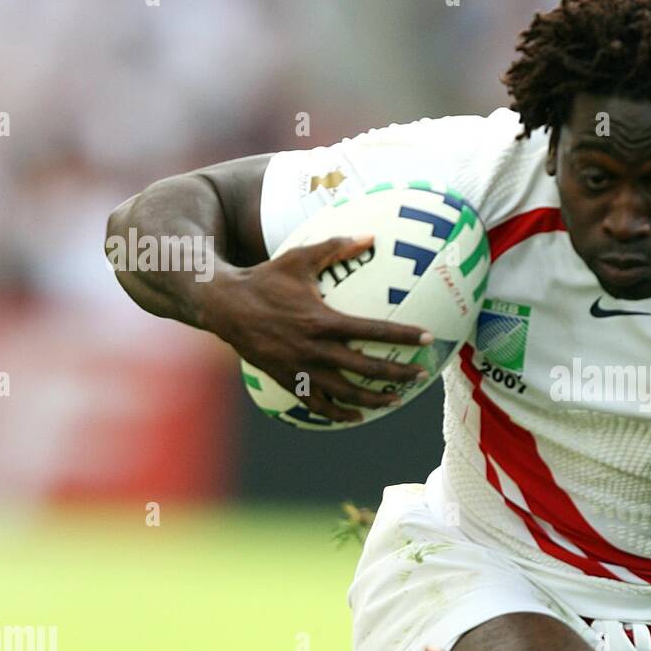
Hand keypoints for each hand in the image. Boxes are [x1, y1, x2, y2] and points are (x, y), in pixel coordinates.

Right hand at [202, 235, 432, 422]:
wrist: (224, 306)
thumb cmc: (265, 278)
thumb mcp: (299, 258)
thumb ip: (335, 247)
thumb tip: (370, 235)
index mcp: (322, 320)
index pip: (372, 331)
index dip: (402, 335)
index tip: (427, 338)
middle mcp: (314, 349)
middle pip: (365, 368)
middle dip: (397, 374)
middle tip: (422, 374)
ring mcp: (300, 368)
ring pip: (345, 393)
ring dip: (374, 399)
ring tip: (396, 400)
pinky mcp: (287, 380)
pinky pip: (317, 404)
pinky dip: (338, 413)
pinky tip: (356, 415)